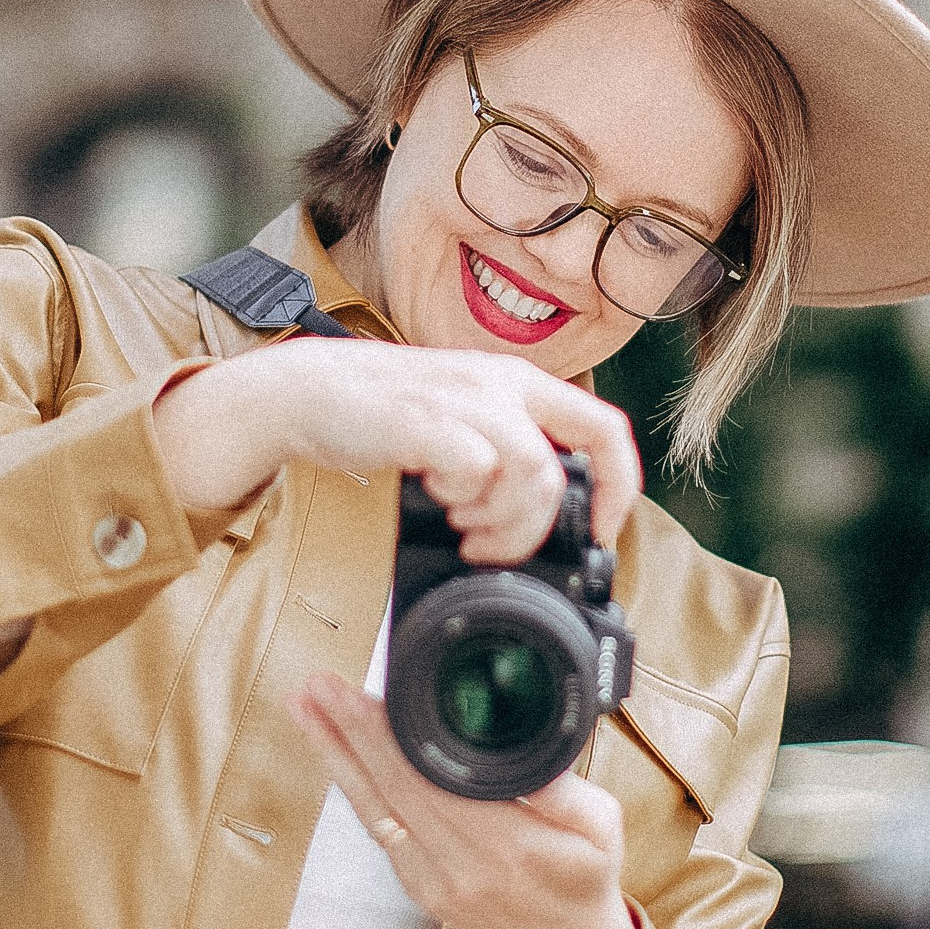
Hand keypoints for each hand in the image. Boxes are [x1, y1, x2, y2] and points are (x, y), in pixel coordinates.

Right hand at [152, 338, 639, 560]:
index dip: (618, 488)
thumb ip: (506, 453)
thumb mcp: (463, 421)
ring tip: (460, 522)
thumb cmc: (387, 415)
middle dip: (533, 529)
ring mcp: (467, 401)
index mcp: (518, 383)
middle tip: (494, 545)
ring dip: (496, 519)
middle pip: (563, 471)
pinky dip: (458, 500)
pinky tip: (434, 497)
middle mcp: (501, 385)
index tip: (599, 530)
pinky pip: (476, 474)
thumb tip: (540, 516)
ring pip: (530, 477)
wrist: (312, 392)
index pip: (605, 429)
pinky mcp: (430, 422)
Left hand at [288, 670, 640, 928]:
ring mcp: (432, 879)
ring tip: (304, 707)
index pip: (438, 780)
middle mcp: (462, 866)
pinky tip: (333, 751)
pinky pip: (377, 827)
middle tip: (319, 685)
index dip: (394, 737)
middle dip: (350, 731)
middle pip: (393, 787)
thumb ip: (566, 793)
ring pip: (373, 808)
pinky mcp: (416, 885)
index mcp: (511, 847)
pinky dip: (350, 785)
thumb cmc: (583, 882)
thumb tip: (531, 756)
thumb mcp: (602, 831)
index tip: (365, 696)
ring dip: (335, 754)